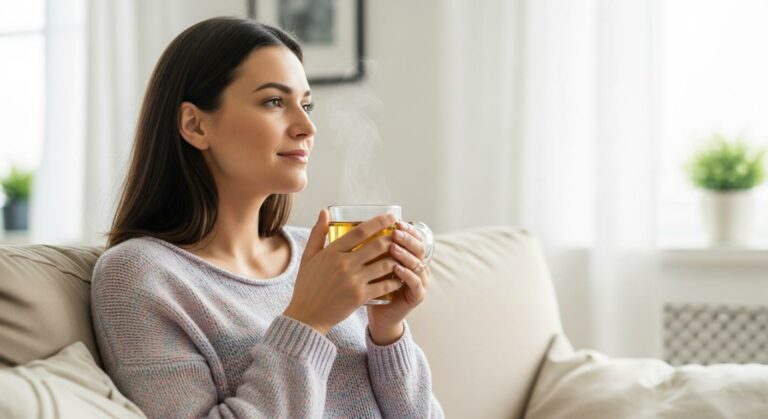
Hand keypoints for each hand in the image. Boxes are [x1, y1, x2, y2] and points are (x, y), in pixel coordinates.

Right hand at [283, 210, 403, 334]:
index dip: (378, 222)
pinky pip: (384, 285)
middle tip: (401, 236)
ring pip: (384, 264)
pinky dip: (395, 280)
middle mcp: (344, 264)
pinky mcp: (360, 296)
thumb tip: (325, 211)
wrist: (306, 316)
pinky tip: (400, 277)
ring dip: (397, 258)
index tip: (390, 217)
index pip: (360, 231)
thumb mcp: (308, 257)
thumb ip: (317, 233)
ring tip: (404, 255)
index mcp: (332, 252)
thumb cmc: (307, 286)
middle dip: (393, 238)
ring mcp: (353, 280)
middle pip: (377, 246)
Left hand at [367, 221, 430, 344]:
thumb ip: (364, 244)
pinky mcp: (417, 295)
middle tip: (394, 233)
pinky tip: (396, 268)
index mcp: (408, 255)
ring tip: (393, 248)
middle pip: (419, 247)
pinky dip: (407, 274)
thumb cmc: (371, 286)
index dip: (407, 229)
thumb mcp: (367, 263)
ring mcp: (420, 280)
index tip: (395, 221)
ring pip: (418, 263)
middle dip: (407, 239)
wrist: (378, 313)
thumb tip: (338, 218)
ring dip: (406, 254)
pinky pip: (416, 282)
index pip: (414, 237)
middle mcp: (417, 265)